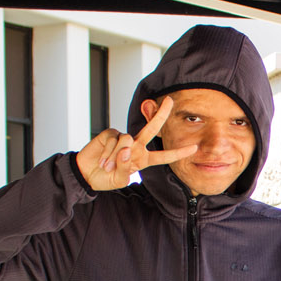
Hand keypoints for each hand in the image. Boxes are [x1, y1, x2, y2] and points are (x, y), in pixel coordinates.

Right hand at [74, 96, 198, 191]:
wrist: (87, 174)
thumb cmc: (106, 178)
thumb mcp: (120, 179)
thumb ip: (126, 167)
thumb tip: (126, 149)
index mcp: (143, 159)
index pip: (164, 156)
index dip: (178, 153)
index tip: (194, 148)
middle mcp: (135, 146)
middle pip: (151, 129)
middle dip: (161, 114)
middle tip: (170, 101)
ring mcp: (122, 138)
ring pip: (127, 141)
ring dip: (116, 157)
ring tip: (107, 167)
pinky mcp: (110, 134)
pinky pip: (113, 140)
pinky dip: (107, 153)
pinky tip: (101, 161)